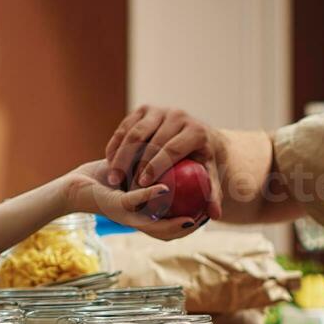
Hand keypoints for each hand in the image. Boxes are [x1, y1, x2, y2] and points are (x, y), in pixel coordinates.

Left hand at [62, 161, 206, 241]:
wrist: (75, 186)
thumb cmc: (103, 180)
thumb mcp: (133, 176)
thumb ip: (153, 173)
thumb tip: (176, 162)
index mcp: (143, 218)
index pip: (171, 229)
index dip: (191, 225)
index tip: (209, 214)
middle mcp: (136, 222)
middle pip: (167, 234)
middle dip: (189, 228)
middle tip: (207, 217)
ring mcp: (125, 217)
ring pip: (154, 226)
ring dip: (175, 222)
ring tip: (195, 215)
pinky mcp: (114, 206)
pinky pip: (135, 201)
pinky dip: (151, 195)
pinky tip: (165, 188)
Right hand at [103, 105, 225, 220]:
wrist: (195, 134)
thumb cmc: (201, 161)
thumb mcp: (209, 176)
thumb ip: (212, 194)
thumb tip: (214, 215)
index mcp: (196, 131)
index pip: (173, 149)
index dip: (157, 166)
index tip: (144, 184)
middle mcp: (178, 115)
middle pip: (152, 141)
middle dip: (137, 164)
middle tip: (127, 186)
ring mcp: (159, 110)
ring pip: (135, 133)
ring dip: (122, 156)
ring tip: (114, 178)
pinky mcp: (144, 109)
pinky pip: (125, 127)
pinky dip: (116, 145)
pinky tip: (110, 164)